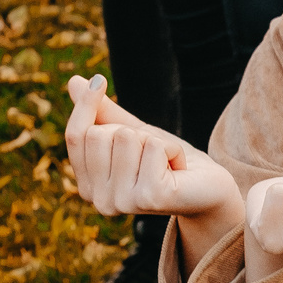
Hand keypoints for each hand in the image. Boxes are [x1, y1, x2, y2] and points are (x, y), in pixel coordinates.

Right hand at [64, 74, 242, 220]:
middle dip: (133, 132)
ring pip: (127, 137)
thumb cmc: (168, 162)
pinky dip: (172, 149)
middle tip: (151, 154)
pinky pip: (153, 146)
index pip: (75, 136)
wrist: (209, 188)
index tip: (100, 80)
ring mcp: (124, 202)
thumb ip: (105, 114)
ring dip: (155, 142)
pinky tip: (177, 169)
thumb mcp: (134, 133)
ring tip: (166, 163)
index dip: (85, 105)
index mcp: (89, 187)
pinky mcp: (149, 197)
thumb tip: (74, 81)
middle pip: (100, 134)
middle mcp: (101, 200)